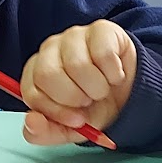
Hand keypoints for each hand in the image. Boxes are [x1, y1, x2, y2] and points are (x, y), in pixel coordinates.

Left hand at [20, 20, 136, 145]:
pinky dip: (114, 74)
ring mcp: (74, 35)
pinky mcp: (100, 29)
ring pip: (78, 65)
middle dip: (74, 97)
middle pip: (48, 75)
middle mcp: (49, 49)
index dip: (55, 111)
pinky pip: (104, 55)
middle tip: (88, 100)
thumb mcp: (69, 129)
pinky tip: (114, 75)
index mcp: (35, 73)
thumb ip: (45, 132)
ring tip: (102, 88)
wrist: (130, 94)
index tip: (77, 120)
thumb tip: (32, 122)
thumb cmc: (93, 107)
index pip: (31, 92)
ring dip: (97, 88)